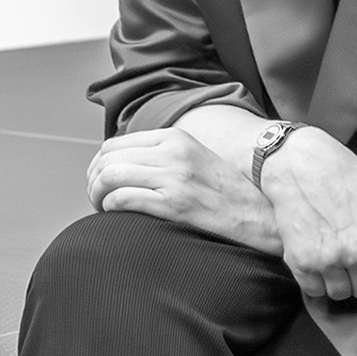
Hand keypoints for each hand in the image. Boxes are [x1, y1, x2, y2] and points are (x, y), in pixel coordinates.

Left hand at [88, 127, 280, 253]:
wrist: (263, 216)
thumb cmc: (231, 195)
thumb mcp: (199, 159)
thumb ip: (166, 155)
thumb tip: (125, 165)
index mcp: (177, 138)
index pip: (115, 144)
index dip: (98, 165)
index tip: (100, 183)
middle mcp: (174, 153)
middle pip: (107, 159)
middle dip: (93, 181)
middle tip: (97, 198)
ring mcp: (174, 178)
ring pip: (109, 177)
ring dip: (97, 195)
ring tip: (103, 207)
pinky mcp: (174, 204)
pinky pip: (122, 199)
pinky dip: (110, 207)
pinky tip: (116, 214)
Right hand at [257, 127, 356, 300]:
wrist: (304, 167)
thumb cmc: (352, 179)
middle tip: (356, 258)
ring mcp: (328, 260)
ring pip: (341, 294)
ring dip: (341, 281)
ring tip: (338, 258)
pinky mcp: (301, 262)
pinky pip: (315, 291)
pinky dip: (317, 281)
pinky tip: (320, 260)